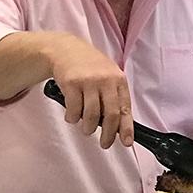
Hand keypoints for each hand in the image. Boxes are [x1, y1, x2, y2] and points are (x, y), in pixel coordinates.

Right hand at [48, 33, 133, 148]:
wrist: (66, 49)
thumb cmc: (89, 66)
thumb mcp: (108, 76)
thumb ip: (114, 98)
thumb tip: (120, 127)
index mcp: (118, 79)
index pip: (125, 108)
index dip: (127, 128)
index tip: (127, 142)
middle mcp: (105, 80)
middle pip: (111, 115)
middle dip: (108, 134)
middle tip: (105, 143)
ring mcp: (88, 81)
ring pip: (91, 116)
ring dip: (88, 127)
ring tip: (86, 127)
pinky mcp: (71, 83)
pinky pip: (74, 111)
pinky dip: (73, 118)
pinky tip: (72, 114)